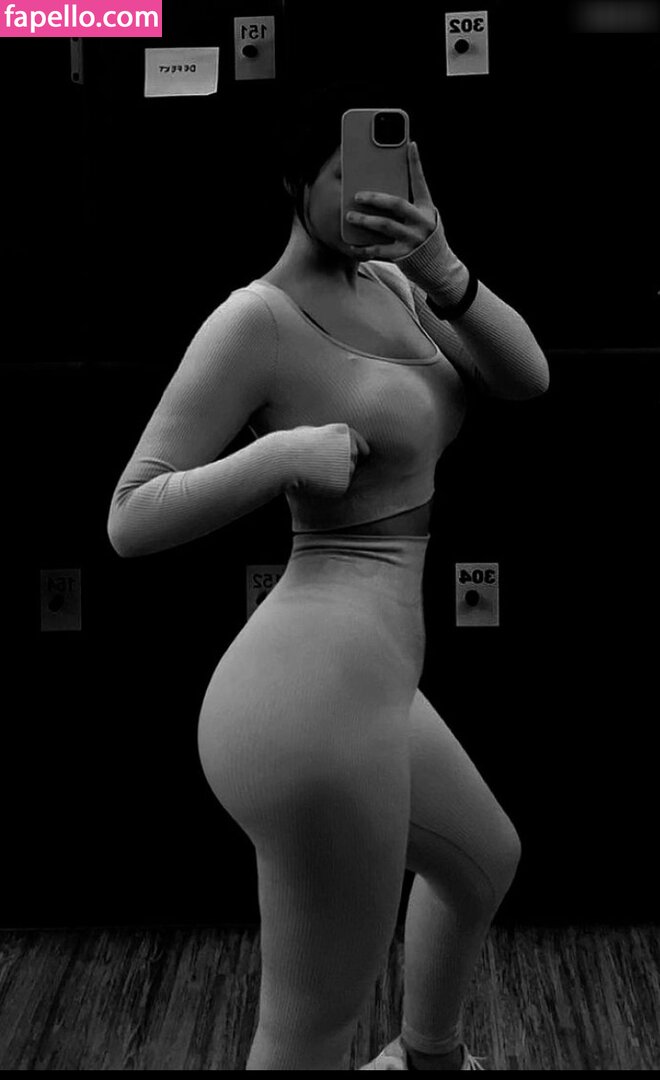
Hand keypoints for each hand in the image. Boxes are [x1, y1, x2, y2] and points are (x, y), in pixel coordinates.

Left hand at [345, 141, 438, 261]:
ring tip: (349, 216)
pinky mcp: (404, 255)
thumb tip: (381, 185)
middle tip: (356, 195)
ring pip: (386, 226)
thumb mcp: (421, 215)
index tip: (410, 145)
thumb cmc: (421, 234)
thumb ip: (407, 202)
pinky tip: (352, 244)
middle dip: (375, 198)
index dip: (416, 163)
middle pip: (397, 204)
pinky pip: (380, 251)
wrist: (435, 264)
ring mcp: (413, 239)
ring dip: (365, 221)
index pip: (420, 182)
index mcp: (425, 207)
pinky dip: (365, 248)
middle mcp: (421, 221)